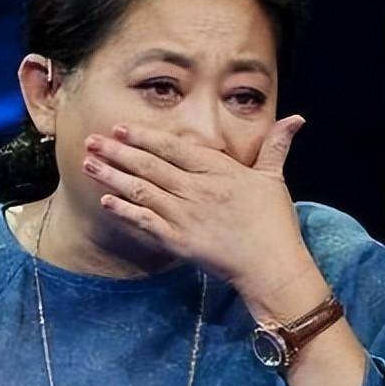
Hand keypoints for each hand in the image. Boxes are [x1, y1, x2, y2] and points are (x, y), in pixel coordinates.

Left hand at [80, 115, 313, 292]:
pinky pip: (145, 223)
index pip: (173, 148)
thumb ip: (276, 146)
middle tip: (91, 140)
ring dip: (112, 177)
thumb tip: (296, 119)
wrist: (271, 266)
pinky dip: (124, 211)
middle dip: (117, 152)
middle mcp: (197, 190)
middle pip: (149, 166)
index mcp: (218, 171)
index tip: (121, 128)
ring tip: (88, 164)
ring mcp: (185, 216)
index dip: (144, 137)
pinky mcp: (179, 241)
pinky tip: (105, 201)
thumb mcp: (274, 179)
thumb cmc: (274, 223)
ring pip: (141, 191)